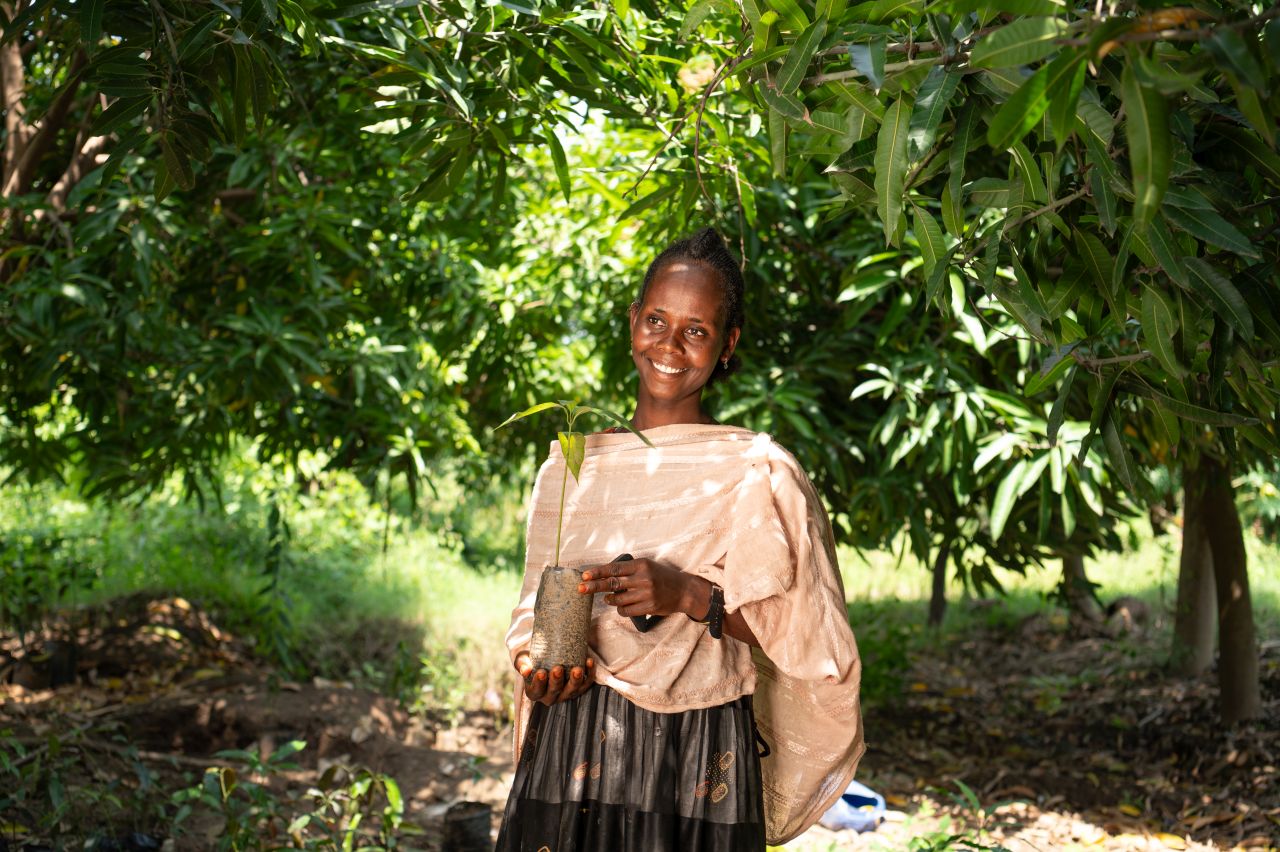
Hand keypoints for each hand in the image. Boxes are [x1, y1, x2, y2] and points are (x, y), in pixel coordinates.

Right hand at [514, 650, 593, 705]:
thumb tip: (525, 668)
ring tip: (577, 669)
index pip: (536, 691)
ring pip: (572, 691)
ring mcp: (566, 694)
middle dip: (556, 681)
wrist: (547, 657)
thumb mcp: (523, 659)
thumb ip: (521, 663)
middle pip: (554, 692)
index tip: (540, 672)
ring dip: (576, 680)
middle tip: (557, 668)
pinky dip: (589, 673)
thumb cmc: (532, 660)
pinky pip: (586, 683)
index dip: (538, 683)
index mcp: (535, 692)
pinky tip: (589, 661)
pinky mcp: (579, 688)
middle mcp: (550, 697)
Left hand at [579, 557, 708, 619]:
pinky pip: (626, 610)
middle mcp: (643, 578)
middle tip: (580, 588)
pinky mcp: (649, 606)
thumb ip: (628, 570)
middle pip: (612, 583)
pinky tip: (621, 606)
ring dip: (609, 600)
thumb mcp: (647, 567)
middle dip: (594, 586)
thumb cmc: (662, 577)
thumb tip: (604, 577)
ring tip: (608, 598)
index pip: (614, 568)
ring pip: (617, 599)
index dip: (598, 572)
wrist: (684, 590)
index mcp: (641, 565)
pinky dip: (620, 609)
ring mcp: (646, 593)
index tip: (585, 575)